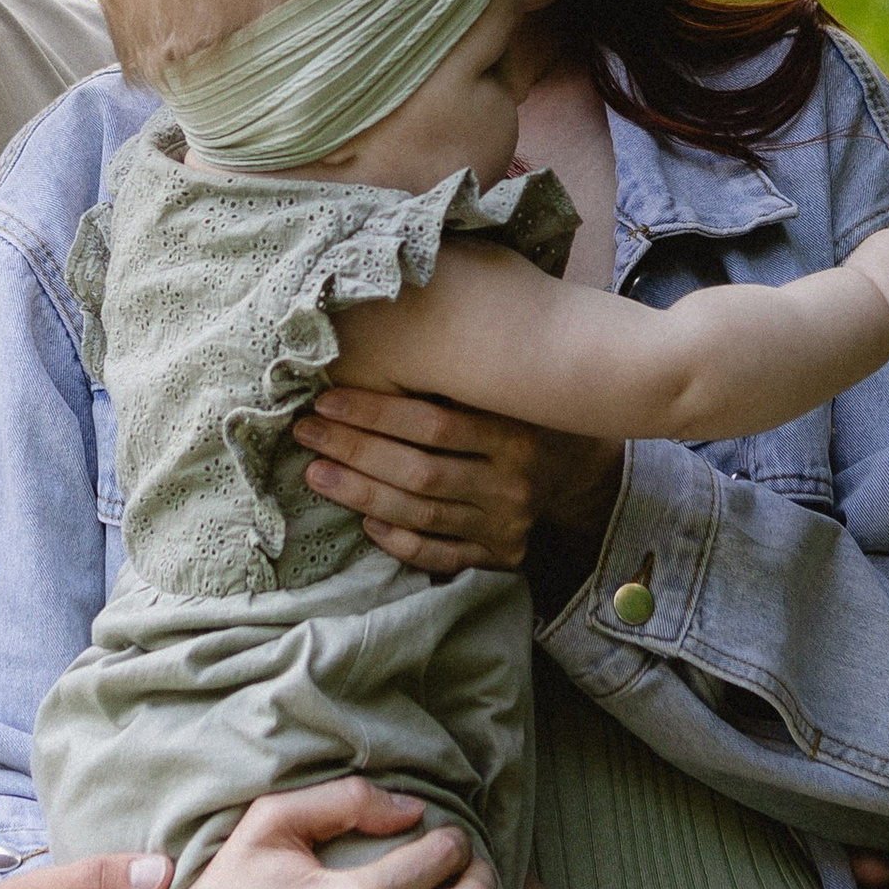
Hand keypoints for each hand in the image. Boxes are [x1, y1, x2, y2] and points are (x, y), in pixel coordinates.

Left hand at [293, 386, 622, 579]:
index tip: (326, 400)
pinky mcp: (501, 556)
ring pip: (422, 513)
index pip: (434, 422)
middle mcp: (514, 481)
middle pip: (420, 471)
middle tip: (308, 434)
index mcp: (516, 431)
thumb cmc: (523, 412)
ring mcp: (507, 524)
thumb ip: (458, 370)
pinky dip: (401, 541)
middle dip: (355, 452)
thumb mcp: (505, 386)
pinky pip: (441, 556)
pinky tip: (365, 521)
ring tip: (316, 474)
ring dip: (361, 494)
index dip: (375, 411)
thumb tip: (376, 332)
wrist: (580, 469)